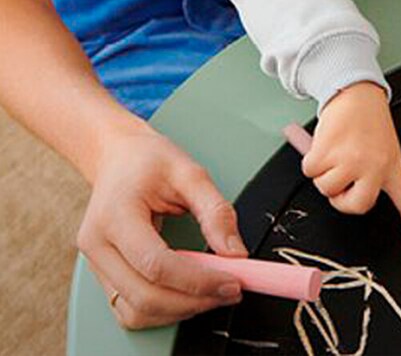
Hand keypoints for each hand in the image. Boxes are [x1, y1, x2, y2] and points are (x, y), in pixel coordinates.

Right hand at [77, 126, 246, 328]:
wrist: (118, 156)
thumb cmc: (146, 159)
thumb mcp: (189, 172)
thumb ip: (215, 211)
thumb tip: (235, 253)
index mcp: (115, 215)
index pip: (156, 265)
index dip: (197, 281)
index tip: (231, 281)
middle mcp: (97, 245)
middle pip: (144, 296)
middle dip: (193, 301)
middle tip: (229, 290)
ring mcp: (96, 264)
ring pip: (135, 312)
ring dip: (179, 311)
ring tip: (213, 292)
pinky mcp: (104, 275)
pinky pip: (130, 309)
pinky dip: (162, 310)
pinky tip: (188, 294)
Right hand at [302, 82, 400, 255]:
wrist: (355, 91)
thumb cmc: (367, 120)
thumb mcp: (381, 146)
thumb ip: (370, 171)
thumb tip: (339, 195)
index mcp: (392, 167)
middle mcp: (375, 167)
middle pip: (354, 206)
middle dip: (340, 198)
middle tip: (339, 179)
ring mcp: (352, 160)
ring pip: (326, 187)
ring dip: (323, 171)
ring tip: (335, 148)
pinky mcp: (329, 151)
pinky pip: (310, 170)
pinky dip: (310, 159)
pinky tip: (324, 142)